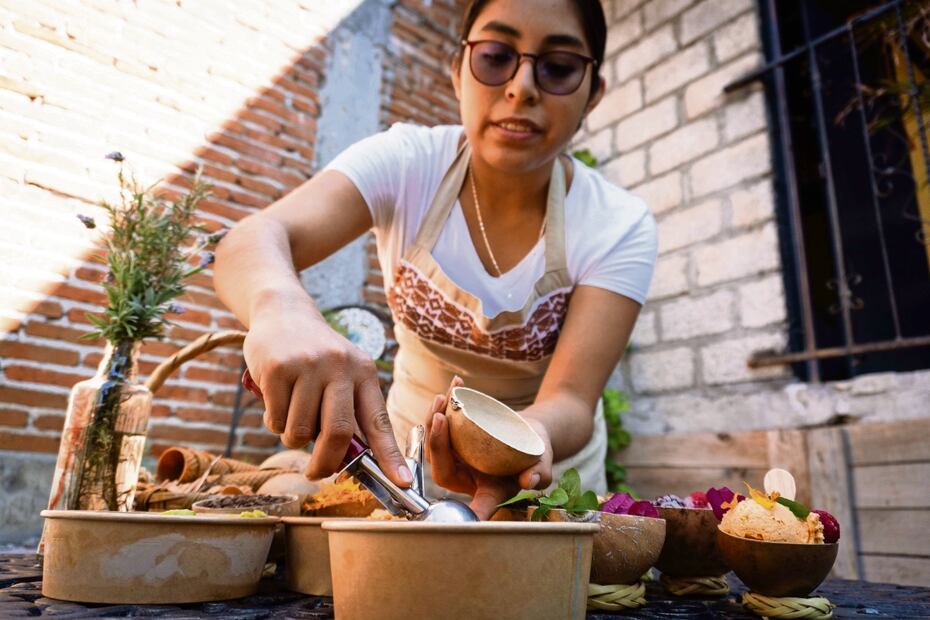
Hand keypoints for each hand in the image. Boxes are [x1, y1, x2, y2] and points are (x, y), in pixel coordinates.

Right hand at [243, 304, 409, 486]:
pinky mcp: (277, 368)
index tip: (402, 483)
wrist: (283, 313)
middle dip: (325, 463)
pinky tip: (276, 398)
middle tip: (316, 472)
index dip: (390, 456)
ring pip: (300, 432)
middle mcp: (340, 366)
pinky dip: (274, 421)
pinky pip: (276, 419)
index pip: (379, 421)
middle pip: (338, 433)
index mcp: (363, 372)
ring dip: (292, 437)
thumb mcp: (342, 375)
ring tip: (292, 415)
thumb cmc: (316, 358)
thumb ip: (349, 413)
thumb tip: (351, 462)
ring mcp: (307, 366)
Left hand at [425, 378, 553, 519]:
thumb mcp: (541, 465)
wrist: (530, 434)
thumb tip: (531, 480)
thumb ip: (539, 475)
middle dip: (436, 441)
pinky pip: (443, 420)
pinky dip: (448, 401)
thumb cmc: (535, 455)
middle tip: (441, 417)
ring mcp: (456, 455)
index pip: (473, 504)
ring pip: (436, 440)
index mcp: (485, 490)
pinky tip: (456, 383)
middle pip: (441, 464)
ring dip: (435, 418)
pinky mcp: (454, 435)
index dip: (468, 508)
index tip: (461, 513)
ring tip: (444, 397)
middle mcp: (465, 474)